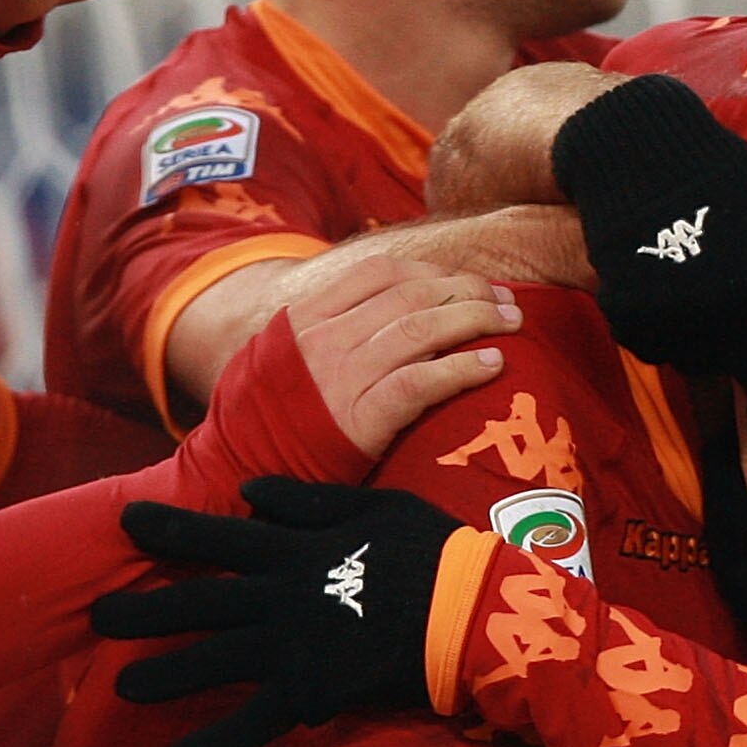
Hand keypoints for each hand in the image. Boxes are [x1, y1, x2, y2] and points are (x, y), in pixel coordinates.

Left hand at [93, 478, 463, 746]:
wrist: (469, 612)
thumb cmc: (432, 551)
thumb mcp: (372, 505)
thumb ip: (307, 501)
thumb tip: (250, 492)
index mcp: (292, 548)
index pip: (216, 534)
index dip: (168, 528)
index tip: (125, 522)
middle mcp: (277, 596)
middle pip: (196, 602)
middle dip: (143, 609)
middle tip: (97, 617)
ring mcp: (289, 646)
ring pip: (210, 660)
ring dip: (163, 675)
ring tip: (120, 687)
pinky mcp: (309, 692)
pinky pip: (253, 722)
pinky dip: (216, 742)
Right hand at [281, 252, 521, 457]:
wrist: (234, 477)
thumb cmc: (265, 422)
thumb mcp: (280, 357)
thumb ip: (322, 327)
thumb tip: (377, 306)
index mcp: (307, 316)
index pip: (381, 271)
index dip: (433, 270)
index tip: (466, 281)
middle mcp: (326, 339)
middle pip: (412, 294)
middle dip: (468, 290)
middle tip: (506, 300)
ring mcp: (342, 377)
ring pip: (422, 329)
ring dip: (477, 319)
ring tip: (512, 323)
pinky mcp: (360, 421)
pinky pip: (422, 382)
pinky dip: (463, 368)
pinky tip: (493, 364)